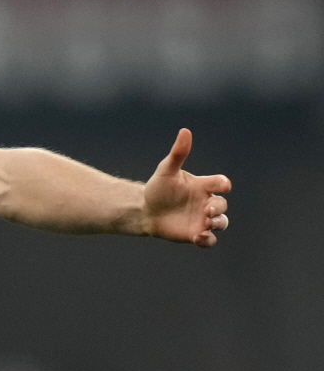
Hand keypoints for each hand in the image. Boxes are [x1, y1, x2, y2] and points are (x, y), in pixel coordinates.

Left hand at [143, 128, 230, 247]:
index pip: (219, 183)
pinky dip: (208, 240)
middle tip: (207, 210)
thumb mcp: (166, 170)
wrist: (146, 210)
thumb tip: (185, 131)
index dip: (223, 184)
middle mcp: (206, 202)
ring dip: (218, 223)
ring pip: (221, 223)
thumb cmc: (158, 188)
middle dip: (218, 208)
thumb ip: (178, 153)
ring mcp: (203, 219)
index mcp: (202, 185)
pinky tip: (199, 237)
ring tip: (207, 223)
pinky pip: (210, 240)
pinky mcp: (196, 233)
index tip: (223, 185)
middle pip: (222, 205)